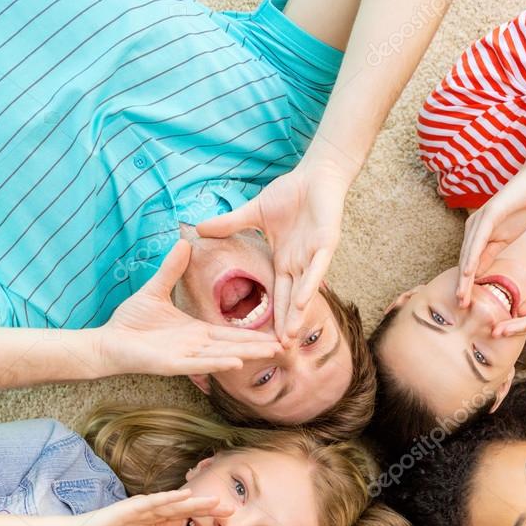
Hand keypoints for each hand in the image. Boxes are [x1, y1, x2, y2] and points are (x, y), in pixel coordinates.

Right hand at [61, 490, 231, 525]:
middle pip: (185, 507)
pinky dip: (169, 499)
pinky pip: (152, 503)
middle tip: (232, 508)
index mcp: (154, 519)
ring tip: (216, 501)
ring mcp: (140, 507)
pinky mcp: (128, 509)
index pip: (186, 516)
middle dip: (208, 508)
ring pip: (172, 503)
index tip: (227, 518)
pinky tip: (185, 496)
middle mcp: (150, 509)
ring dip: (195, 502)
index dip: (206, 516)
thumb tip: (179, 522)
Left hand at [98, 240, 281, 376]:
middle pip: (234, 345)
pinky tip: (235, 362)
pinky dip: (216, 363)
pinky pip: (197, 364)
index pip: (230, 332)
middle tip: (286, 345)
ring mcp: (185, 358)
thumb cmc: (130, 322)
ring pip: (221, 356)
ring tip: (270, 352)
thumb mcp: (155, 290)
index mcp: (196, 331)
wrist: (108, 340)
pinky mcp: (171, 365)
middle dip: (259, 345)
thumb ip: (172, 270)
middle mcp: (195, 347)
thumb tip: (184, 243)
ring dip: (245, 354)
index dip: (253, 332)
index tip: (275, 330)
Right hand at [196, 159, 349, 344]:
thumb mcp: (253, 212)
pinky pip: (318, 268)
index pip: (276, 294)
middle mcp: (299, 264)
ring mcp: (314, 256)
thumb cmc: (290, 193)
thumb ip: (229, 224)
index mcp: (284, 261)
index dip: (270, 315)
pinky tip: (302, 302)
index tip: (260, 337)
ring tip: (289, 336)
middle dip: (284, 324)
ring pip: (305, 290)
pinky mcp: (327, 243)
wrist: (315, 174)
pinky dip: (310, 284)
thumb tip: (199, 229)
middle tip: (277, 350)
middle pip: (291, 300)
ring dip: (297, 312)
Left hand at [457, 170, 525, 306]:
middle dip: (462, 284)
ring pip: (468, 253)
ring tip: (462, 294)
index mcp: (476, 234)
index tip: (465, 303)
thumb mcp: (503, 240)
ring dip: (464, 276)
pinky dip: (472, 256)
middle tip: (460, 304)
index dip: (466, 284)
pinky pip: (478, 239)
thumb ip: (489, 255)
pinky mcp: (488, 214)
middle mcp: (472, 227)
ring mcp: (479, 220)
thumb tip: (477, 274)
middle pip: (465, 261)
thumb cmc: (519, 211)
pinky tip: (469, 271)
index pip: (469, 264)